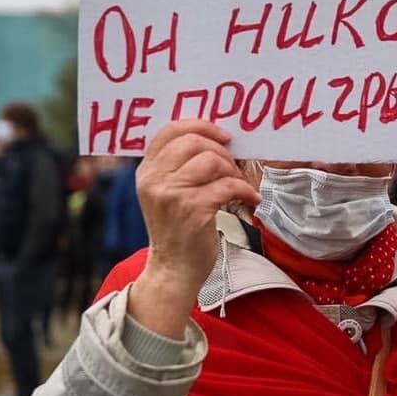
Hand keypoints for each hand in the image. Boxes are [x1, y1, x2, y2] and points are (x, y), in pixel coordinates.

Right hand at [127, 120, 259, 336]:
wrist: (174, 269)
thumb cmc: (177, 230)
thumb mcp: (165, 194)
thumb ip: (177, 167)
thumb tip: (214, 139)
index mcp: (146, 171)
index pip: (170, 130)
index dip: (200, 126)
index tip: (222, 136)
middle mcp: (155, 180)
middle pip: (194, 142)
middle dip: (222, 150)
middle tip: (233, 166)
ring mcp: (172, 195)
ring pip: (212, 161)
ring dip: (233, 171)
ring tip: (239, 185)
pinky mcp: (193, 210)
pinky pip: (227, 185)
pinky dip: (245, 190)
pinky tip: (250, 199)